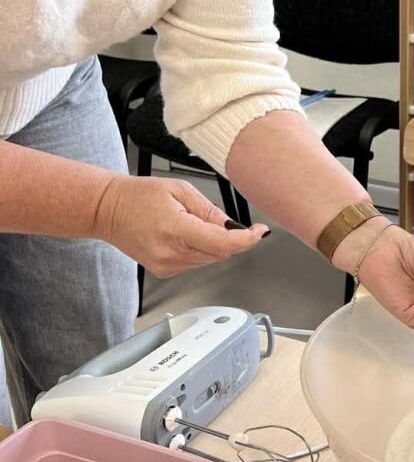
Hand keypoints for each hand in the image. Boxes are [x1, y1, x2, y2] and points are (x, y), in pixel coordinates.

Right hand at [93, 174, 268, 276]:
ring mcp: (167, 266)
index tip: (258, 232)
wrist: (107, 210)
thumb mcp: (180, 190)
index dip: (246, 239)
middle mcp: (171, 254)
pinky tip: (184, 234)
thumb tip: (232, 226)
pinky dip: (200, 249)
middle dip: (228, 237)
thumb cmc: (138, 196)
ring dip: (213, 243)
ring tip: (190, 222)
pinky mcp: (164, 271)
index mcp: (176, 231)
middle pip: (220, 253)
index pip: (222, 244)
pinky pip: (196, 262)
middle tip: (214, 218)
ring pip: (210, 259)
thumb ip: (209, 210)